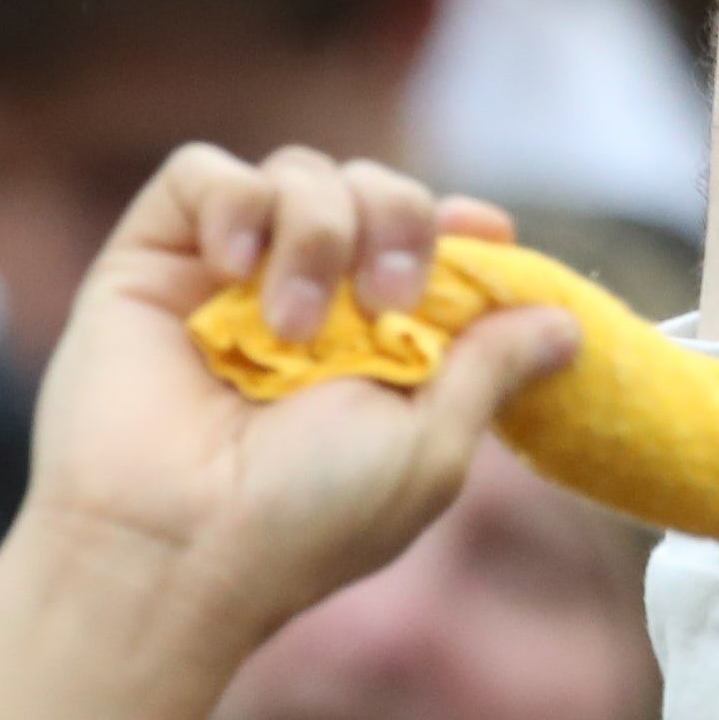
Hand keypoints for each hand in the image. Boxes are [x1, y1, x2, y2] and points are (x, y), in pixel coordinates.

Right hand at [15, 146, 574, 670]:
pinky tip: (236, 269)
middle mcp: (307, 300)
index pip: (431, 240)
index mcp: (378, 343)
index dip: (461, 227)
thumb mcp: (430, 446)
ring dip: (319, 229)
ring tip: (294, 325)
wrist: (171, 548)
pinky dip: (234, 202)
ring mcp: (228, 276)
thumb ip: (493, 370)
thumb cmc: (303, 518)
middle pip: (375, 187)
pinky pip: (203, 171)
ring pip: (300, 172)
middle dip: (399, 221)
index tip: (483, 237)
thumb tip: (565, 323)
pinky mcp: (152, 259)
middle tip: (387, 300)